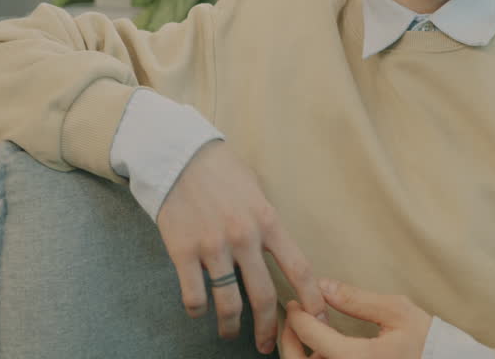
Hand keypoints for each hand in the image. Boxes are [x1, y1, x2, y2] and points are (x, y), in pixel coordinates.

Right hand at [156, 140, 327, 354]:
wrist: (177, 154)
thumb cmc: (221, 170)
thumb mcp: (256, 190)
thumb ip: (268, 222)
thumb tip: (280, 252)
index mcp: (268, 220)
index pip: (299, 268)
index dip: (312, 299)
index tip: (317, 319)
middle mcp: (244, 236)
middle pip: (264, 295)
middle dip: (268, 327)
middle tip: (268, 344)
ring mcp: (212, 245)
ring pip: (228, 303)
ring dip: (231, 326)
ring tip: (230, 332)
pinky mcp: (182, 250)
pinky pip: (194, 295)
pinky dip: (198, 309)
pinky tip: (200, 310)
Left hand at [280, 278, 432, 358]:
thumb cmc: (426, 342)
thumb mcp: (396, 312)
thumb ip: (355, 299)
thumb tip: (322, 285)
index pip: (311, 335)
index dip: (297, 315)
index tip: (295, 303)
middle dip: (288, 340)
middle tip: (293, 319)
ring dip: (302, 356)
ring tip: (314, 335)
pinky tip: (328, 352)